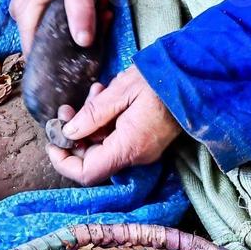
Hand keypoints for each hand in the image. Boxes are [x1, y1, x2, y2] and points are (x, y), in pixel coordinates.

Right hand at [10, 0, 96, 54]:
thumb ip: (80, 11)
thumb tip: (83, 43)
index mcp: (25, 9)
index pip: (31, 49)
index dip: (53, 61)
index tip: (78, 62)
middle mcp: (22, 9)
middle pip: (46, 39)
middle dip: (74, 38)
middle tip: (101, 25)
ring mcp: (31, 2)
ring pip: (55, 28)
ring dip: (81, 24)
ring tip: (104, 11)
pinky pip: (60, 15)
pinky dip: (80, 14)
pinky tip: (100, 5)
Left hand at [47, 66, 181, 185]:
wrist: (198, 76)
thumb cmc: (163, 79)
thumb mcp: (122, 91)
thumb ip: (93, 114)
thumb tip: (68, 133)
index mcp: (129, 147)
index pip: (87, 173)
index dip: (64, 162)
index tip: (52, 142)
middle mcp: (136, 155)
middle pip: (92, 158)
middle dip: (75, 134)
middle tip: (67, 109)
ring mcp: (143, 148)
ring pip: (103, 144)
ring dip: (91, 122)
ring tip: (94, 93)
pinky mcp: (146, 139)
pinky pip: (117, 137)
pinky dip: (106, 120)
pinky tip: (107, 95)